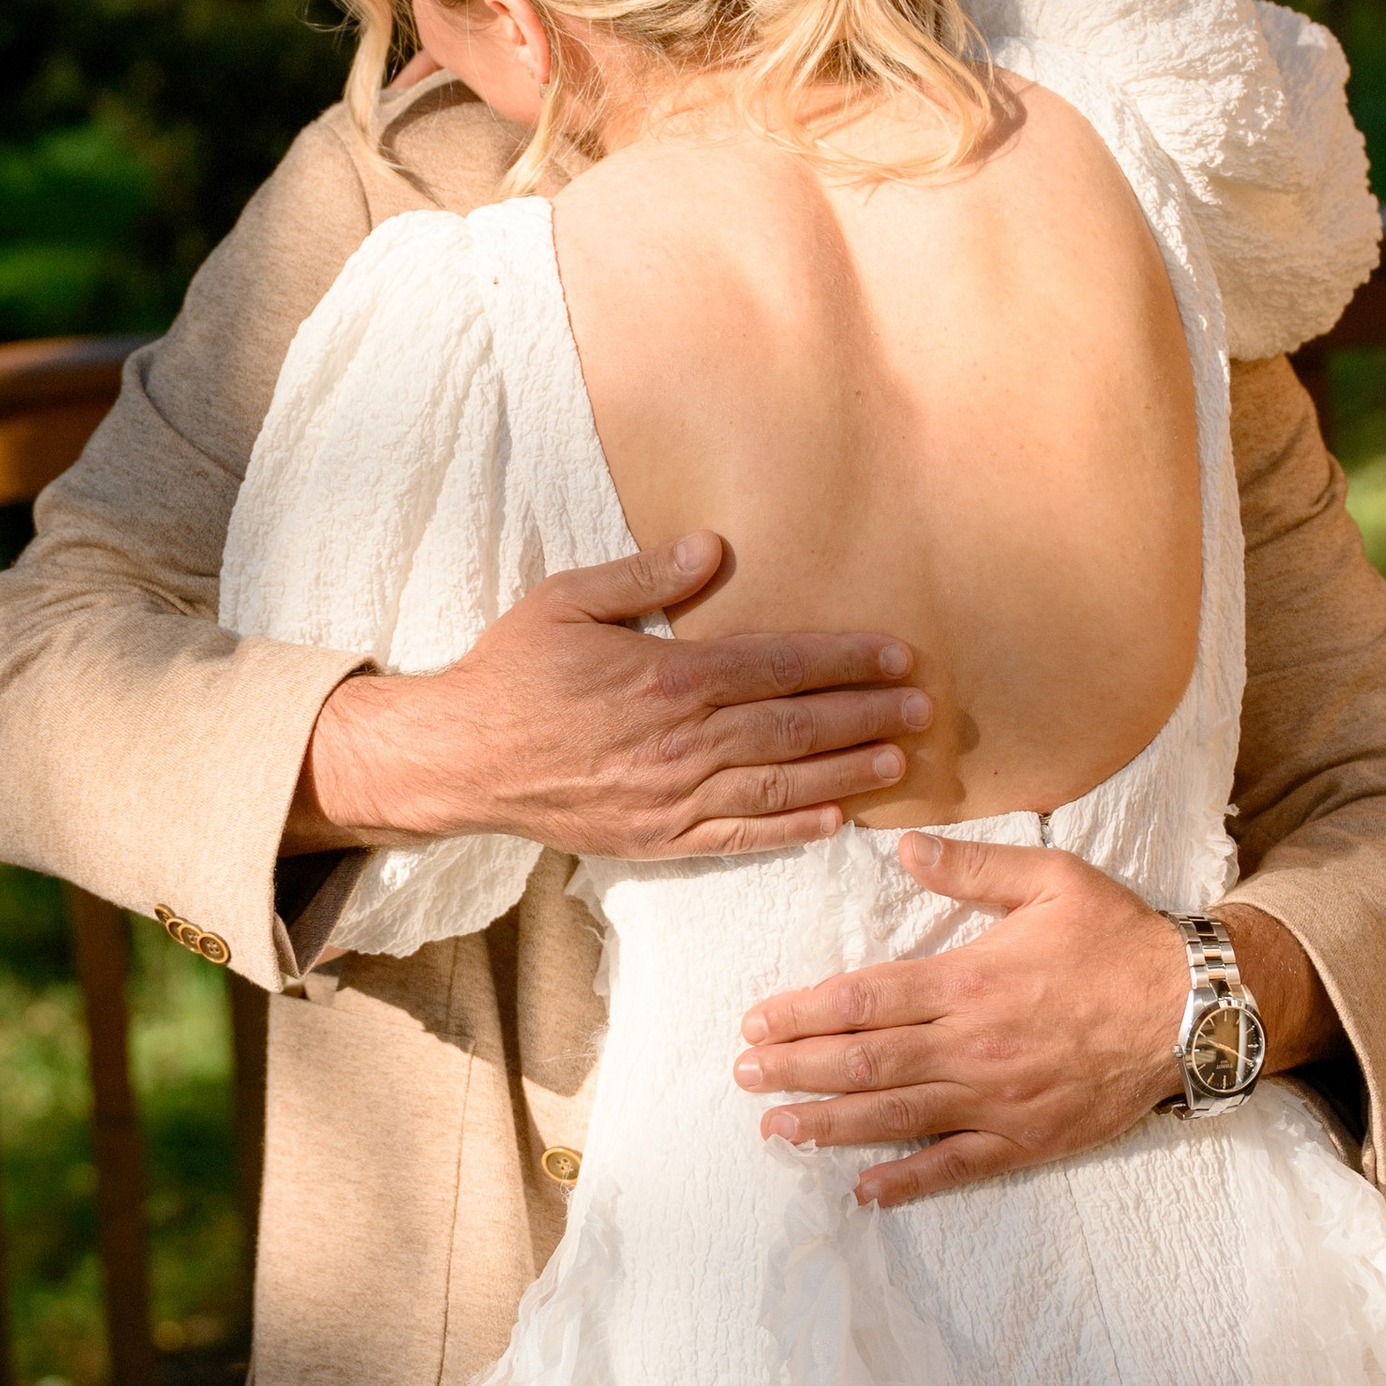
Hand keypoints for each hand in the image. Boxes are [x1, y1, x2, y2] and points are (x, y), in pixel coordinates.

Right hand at [288, 532, 931, 858]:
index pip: (779, 664)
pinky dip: (793, 829)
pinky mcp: (658, 838)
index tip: (897, 655)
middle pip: (795, 725)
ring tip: (901, 761)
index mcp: (670, 676)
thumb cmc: (513, 672)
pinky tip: (836, 821)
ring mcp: (674, 796)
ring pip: (780, 783)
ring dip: (847, 771)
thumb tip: (714, 547)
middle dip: (867, 714)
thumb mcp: (569, 600)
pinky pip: (740, 836)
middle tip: (924, 708)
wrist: (462, 758)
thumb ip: (646, 578)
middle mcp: (683, 740)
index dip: (845, 659)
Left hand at [735, 833, 1329, 1211]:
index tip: (757, 1023)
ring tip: (777, 1130)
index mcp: (969, 980)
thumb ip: (971, 867)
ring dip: (830, 1125)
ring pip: (895, 1117)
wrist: (1193, 1010)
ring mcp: (996, 1099)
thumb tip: (901, 848)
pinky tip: (864, 1190)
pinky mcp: (1025, 1138)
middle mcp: (971, 1046)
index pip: (864, 999)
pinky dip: (906, 1180)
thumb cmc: (1119, 938)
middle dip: (797, 1069)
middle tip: (745, 1077)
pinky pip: (955, 1165)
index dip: (802, 1013)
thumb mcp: (1051, 878)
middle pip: (864, 1062)